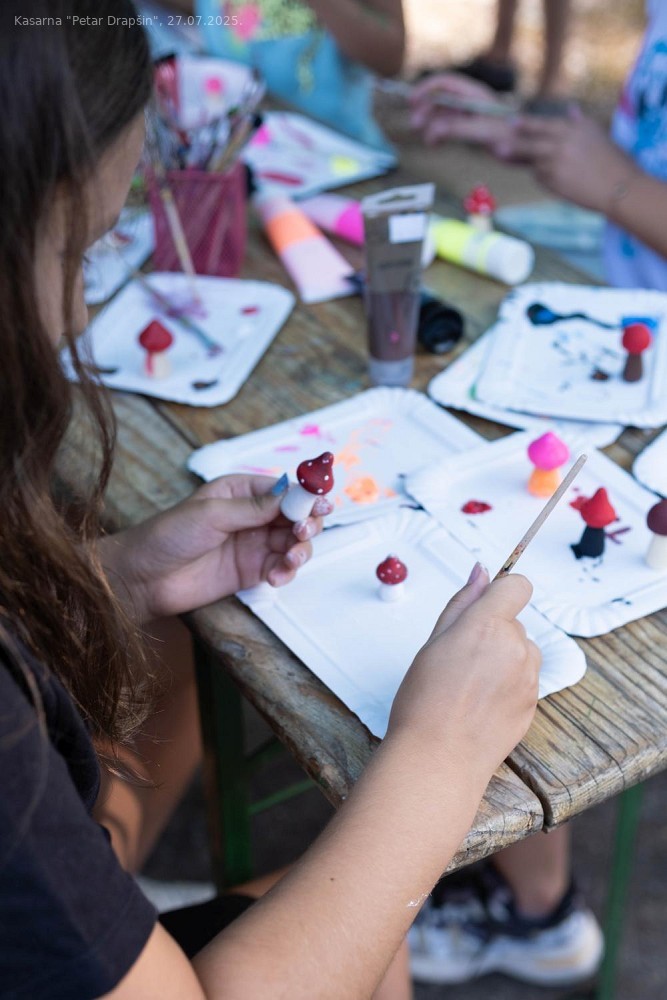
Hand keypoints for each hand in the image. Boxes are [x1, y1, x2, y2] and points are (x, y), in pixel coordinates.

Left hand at [99, 475, 330, 622]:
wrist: (142, 578)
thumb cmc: (166, 536)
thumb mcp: (210, 513)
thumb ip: (254, 507)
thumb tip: (291, 496)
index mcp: (240, 491)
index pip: (284, 489)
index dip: (305, 496)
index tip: (319, 504)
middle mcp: (251, 516)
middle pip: (296, 516)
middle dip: (307, 523)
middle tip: (303, 532)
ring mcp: (252, 544)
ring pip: (293, 543)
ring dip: (300, 550)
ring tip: (290, 559)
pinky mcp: (251, 571)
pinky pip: (281, 567)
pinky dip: (286, 571)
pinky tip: (277, 575)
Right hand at [387, 564, 539, 787]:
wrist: (438, 758)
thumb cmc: (425, 702)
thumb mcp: (433, 642)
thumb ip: (462, 602)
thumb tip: (481, 572)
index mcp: (489, 625)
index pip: (517, 585)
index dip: (502, 591)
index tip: (487, 604)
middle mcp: (516, 647)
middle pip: (514, 623)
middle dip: (493, 633)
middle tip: (459, 660)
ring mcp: (529, 677)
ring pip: (521, 652)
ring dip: (503, 659)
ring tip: (470, 686)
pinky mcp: (534, 703)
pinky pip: (524, 680)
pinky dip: (507, 685)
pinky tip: (480, 705)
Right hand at [409, 72, 516, 148]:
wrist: (525, 149)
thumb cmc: (507, 136)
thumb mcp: (481, 131)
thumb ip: (457, 129)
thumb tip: (433, 130)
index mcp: (473, 94)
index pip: (444, 83)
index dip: (426, 88)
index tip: (412, 101)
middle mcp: (470, 101)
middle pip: (440, 98)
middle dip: (425, 110)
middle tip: (415, 126)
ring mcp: (469, 114)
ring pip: (442, 114)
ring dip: (431, 124)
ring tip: (427, 141)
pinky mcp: (470, 127)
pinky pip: (448, 126)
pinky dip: (439, 133)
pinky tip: (435, 144)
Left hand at [498, 109, 637, 211]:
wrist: (620, 188)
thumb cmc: (613, 162)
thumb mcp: (598, 135)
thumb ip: (580, 123)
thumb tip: (571, 109)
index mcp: (574, 127)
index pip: (544, 124)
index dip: (526, 124)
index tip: (512, 123)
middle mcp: (563, 141)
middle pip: (530, 142)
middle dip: (513, 146)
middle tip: (497, 148)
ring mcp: (556, 160)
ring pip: (535, 162)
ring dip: (534, 166)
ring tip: (543, 168)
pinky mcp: (553, 179)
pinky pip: (541, 177)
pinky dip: (546, 179)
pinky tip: (563, 183)